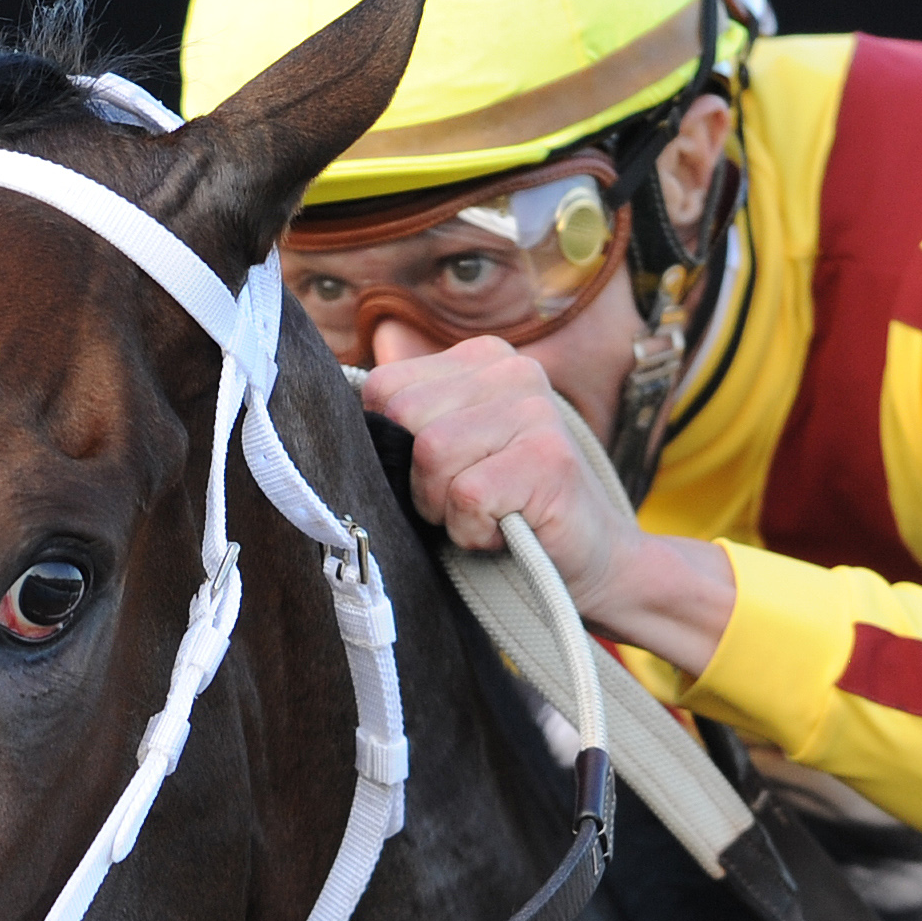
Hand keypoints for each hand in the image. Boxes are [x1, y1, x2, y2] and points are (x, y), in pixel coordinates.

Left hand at [358, 338, 736, 676]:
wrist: (593, 562)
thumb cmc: (507, 511)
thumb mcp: (452, 452)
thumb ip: (406, 422)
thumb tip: (328, 420)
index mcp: (480, 358)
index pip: (383, 388)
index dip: (392, 449)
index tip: (437, 476)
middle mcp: (512, 369)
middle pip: (401, 418)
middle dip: (417, 480)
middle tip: (463, 502)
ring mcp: (536, 410)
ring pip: (430, 457)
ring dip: (445, 508)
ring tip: (487, 515)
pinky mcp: (548, 459)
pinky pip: (466, 496)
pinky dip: (473, 532)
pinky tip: (506, 530)